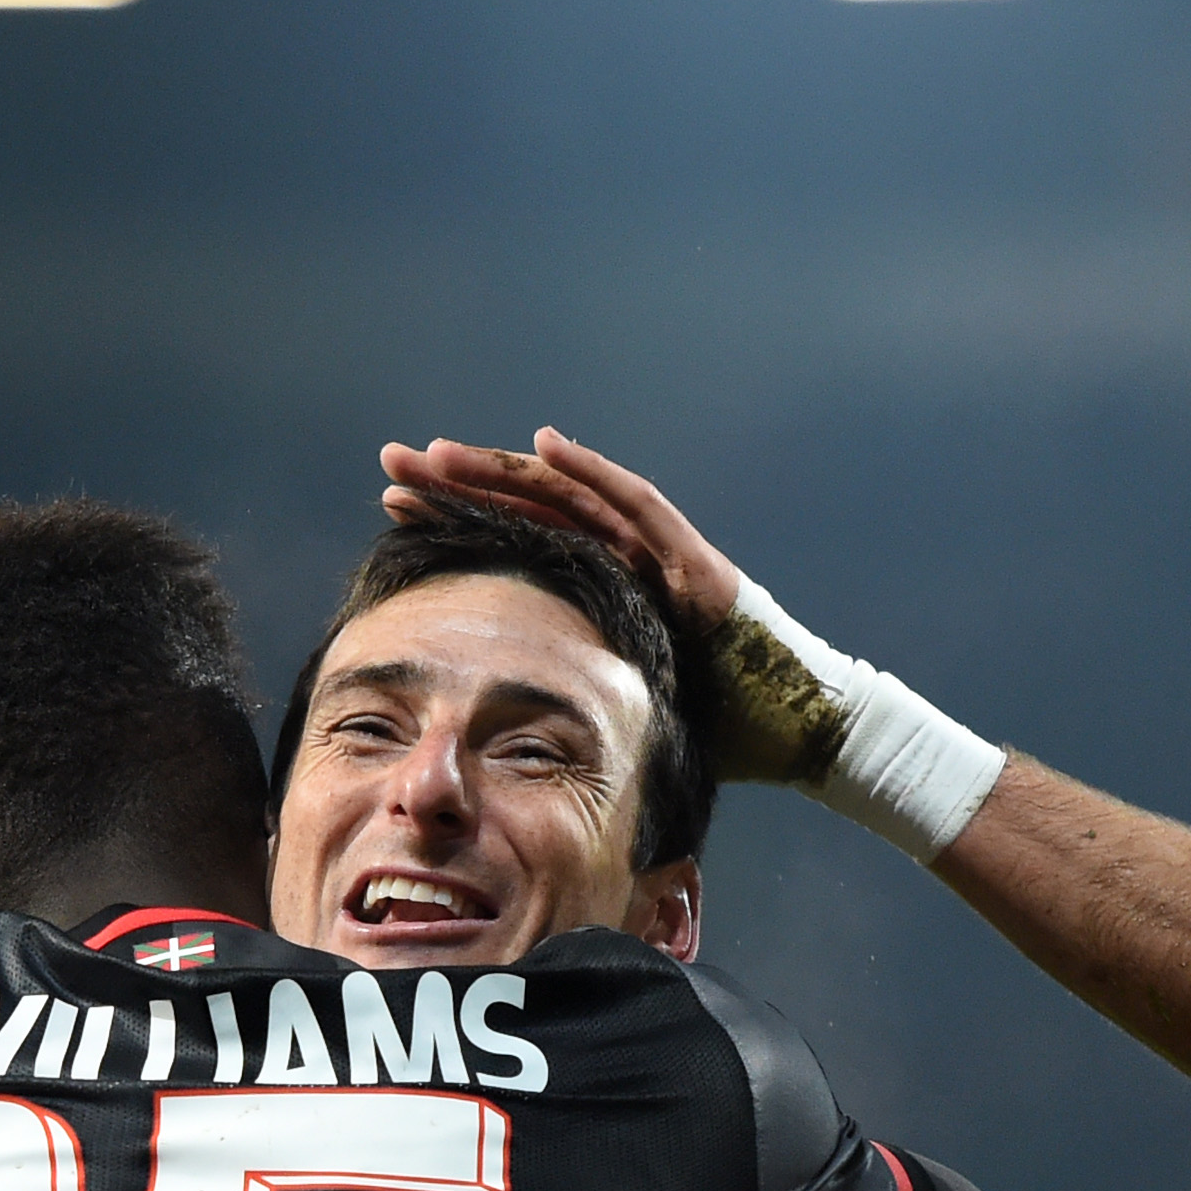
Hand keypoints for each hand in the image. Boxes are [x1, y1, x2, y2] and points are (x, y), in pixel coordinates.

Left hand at [380, 429, 843, 782]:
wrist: (799, 740)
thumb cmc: (710, 736)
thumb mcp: (607, 713)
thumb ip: (558, 702)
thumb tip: (480, 741)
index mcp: (593, 594)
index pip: (510, 543)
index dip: (453, 519)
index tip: (392, 507)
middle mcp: (622, 564)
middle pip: (526, 509)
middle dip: (458, 483)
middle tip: (392, 463)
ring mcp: (660, 558)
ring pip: (568, 499)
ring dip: (503, 472)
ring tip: (440, 454)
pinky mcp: (697, 564)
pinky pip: (640, 509)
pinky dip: (594, 477)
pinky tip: (546, 449)